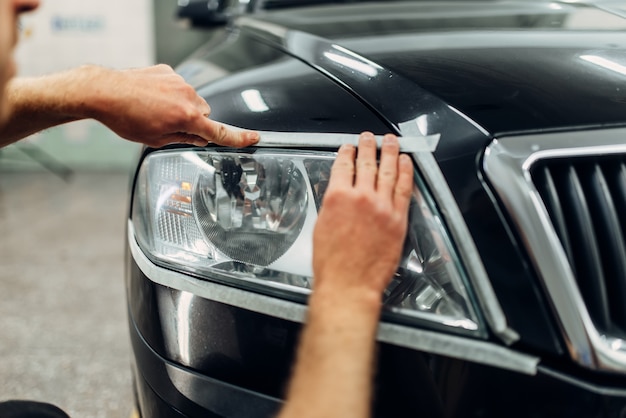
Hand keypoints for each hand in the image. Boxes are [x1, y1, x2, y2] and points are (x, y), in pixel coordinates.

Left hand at [88, 65, 258, 147]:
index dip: (238, 137)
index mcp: (186, 117)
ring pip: (192, 100)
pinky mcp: (169, 71)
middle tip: (170, 127)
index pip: (219, 132)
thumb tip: (199, 138)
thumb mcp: (156, 139)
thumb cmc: (125, 117)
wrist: (104, 92)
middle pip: (204, 114)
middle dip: (193, 122)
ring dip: (181, 107)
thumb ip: (183, 139)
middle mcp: (188, 97)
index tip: (254, 138)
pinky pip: (179, 86)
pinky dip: (170, 94)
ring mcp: (179, 82)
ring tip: (155, 111)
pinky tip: (151, 98)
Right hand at [312, 132, 412, 301]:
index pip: (344, 165)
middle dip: (368, 145)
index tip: (349, 146)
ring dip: (390, 151)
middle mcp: (361, 197)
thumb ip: (333, 205)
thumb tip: (340, 193)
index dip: (347, 152)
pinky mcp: (398, 218)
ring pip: (388, 170)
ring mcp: (382, 207)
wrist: (349, 284)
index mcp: (338, 197)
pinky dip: (406, 172)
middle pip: (367, 162)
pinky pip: (404, 188)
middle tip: (369, 137)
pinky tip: (407, 162)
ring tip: (391, 141)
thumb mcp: (322, 226)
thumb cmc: (332, 263)